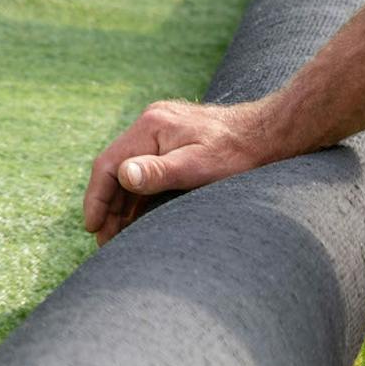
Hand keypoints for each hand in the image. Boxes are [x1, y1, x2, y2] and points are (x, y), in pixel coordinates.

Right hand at [83, 99, 274, 245]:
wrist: (271, 134)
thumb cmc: (238, 153)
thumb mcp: (198, 167)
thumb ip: (159, 171)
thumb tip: (123, 175)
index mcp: (151, 126)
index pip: (108, 164)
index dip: (97, 198)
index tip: (92, 227)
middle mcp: (153, 124)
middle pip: (117, 168)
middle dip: (108, 206)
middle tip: (105, 241)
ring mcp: (164, 131)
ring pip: (131, 171)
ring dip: (123, 203)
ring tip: (118, 237)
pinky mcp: (176, 142)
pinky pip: (148, 169)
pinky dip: (140, 195)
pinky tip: (139, 219)